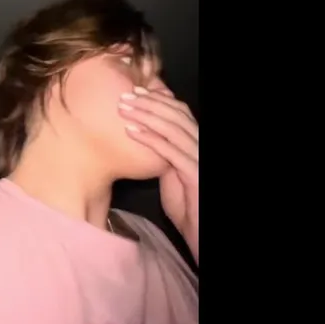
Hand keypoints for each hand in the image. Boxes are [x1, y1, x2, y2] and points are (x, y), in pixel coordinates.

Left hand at [118, 82, 198, 264]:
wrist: (199, 231)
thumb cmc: (186, 205)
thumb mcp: (172, 173)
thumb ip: (164, 154)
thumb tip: (147, 137)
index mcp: (195, 143)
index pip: (180, 112)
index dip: (159, 99)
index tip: (135, 92)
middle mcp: (200, 146)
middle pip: (177, 115)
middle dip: (150, 103)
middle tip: (125, 96)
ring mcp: (199, 158)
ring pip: (173, 129)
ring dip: (146, 116)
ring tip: (125, 110)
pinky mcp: (194, 174)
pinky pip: (170, 151)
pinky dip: (150, 138)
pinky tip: (132, 132)